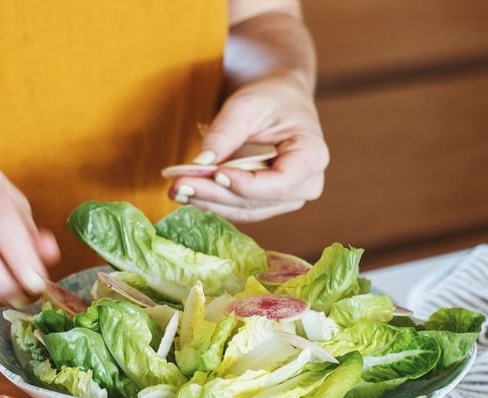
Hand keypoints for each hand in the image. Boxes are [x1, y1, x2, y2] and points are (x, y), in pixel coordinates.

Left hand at [168, 74, 327, 222]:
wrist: (277, 102)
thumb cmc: (269, 98)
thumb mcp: (247, 105)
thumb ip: (226, 133)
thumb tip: (201, 164)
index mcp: (312, 155)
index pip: (280, 183)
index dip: (246, 184)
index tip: (215, 174)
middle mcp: (307, 184)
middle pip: (257, 200)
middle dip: (215, 194)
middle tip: (179, 185)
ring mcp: (288, 199)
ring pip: (244, 209)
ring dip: (208, 202)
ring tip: (176, 190)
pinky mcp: (268, 203)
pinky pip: (238, 209)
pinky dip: (212, 202)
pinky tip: (187, 192)